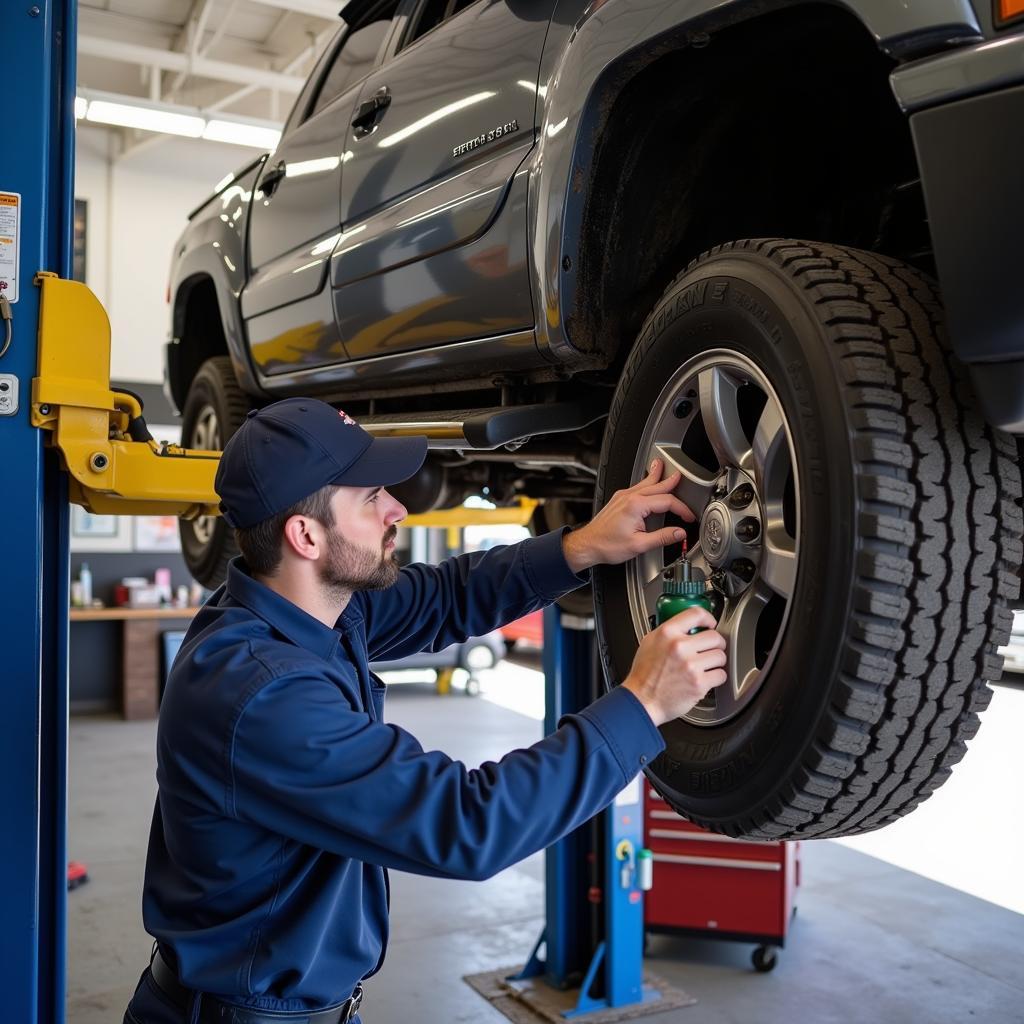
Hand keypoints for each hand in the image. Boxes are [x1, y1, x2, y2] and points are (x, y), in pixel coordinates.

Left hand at [562, 458, 696, 572]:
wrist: (588, 544)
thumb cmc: (607, 545)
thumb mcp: (639, 545)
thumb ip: (662, 537)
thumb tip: (679, 533)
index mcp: (636, 506)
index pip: (667, 501)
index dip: (682, 508)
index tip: (689, 516)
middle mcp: (629, 497)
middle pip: (657, 485)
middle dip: (671, 482)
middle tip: (681, 476)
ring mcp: (622, 496)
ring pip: (645, 482)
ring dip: (656, 475)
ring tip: (661, 466)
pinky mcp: (618, 499)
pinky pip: (636, 487)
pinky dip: (646, 482)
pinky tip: (647, 482)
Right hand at [621, 608, 726, 725]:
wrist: (641, 701)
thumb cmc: (644, 675)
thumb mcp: (649, 643)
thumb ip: (669, 632)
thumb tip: (687, 626)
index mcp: (667, 633)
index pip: (696, 614)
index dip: (708, 618)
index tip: (710, 624)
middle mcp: (679, 647)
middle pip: (714, 636)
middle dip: (715, 644)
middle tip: (710, 649)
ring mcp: (691, 666)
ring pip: (721, 656)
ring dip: (716, 661)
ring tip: (707, 665)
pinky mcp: (699, 683)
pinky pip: (721, 675)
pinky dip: (716, 677)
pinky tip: (706, 678)